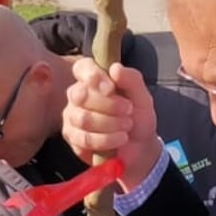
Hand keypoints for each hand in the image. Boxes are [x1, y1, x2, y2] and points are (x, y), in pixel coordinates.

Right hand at [63, 58, 161, 187]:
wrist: (140, 147)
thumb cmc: (138, 117)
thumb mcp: (142, 97)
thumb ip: (132, 79)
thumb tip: (115, 68)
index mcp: (94, 79)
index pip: (82, 68)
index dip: (93, 76)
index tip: (110, 88)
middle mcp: (78, 95)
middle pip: (80, 95)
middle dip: (108, 105)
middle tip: (128, 111)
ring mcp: (72, 116)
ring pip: (83, 118)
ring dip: (110, 124)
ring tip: (126, 126)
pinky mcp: (72, 137)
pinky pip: (84, 138)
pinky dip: (106, 140)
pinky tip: (119, 139)